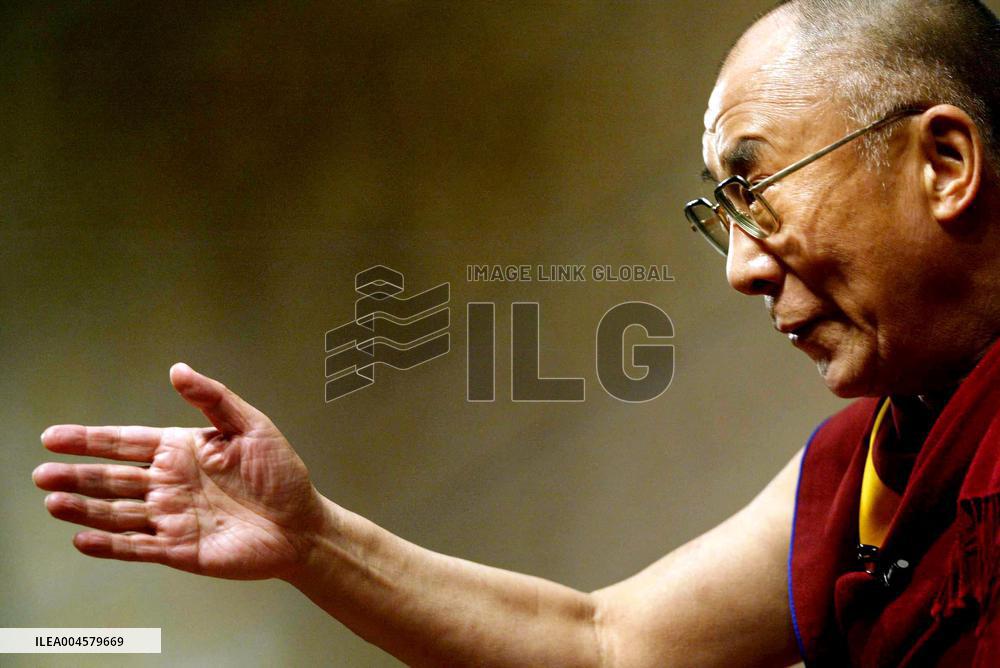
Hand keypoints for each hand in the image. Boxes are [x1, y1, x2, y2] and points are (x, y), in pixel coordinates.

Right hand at [33, 363, 328, 580]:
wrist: (302, 525)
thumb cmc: (282, 475)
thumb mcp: (252, 426)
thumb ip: (213, 399)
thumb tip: (178, 369)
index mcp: (183, 450)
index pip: (127, 443)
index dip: (91, 440)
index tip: (54, 436)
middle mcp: (170, 483)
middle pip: (113, 478)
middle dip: (77, 474)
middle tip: (42, 471)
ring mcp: (172, 517)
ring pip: (118, 512)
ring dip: (85, 507)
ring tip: (53, 500)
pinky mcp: (179, 549)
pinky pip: (137, 546)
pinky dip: (110, 545)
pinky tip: (83, 539)